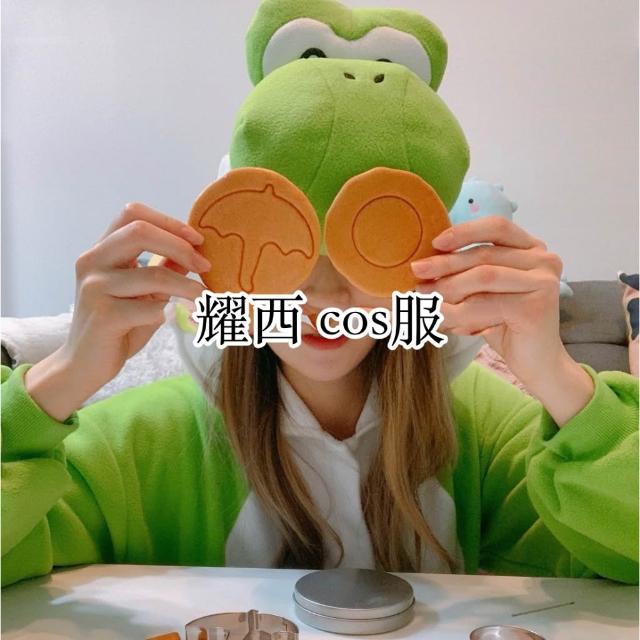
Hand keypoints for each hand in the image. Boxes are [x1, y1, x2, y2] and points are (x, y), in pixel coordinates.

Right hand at [25, 203, 210, 419]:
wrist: (85, 364)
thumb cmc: (118, 326)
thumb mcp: (145, 293)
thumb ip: (164, 269)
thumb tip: (196, 251)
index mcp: (101, 251)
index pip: (133, 214)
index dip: (169, 222)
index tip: (197, 240)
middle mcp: (92, 262)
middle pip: (140, 232)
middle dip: (180, 246)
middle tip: (205, 265)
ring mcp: (95, 288)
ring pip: (153, 275)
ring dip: (187, 286)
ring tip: (204, 297)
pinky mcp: (104, 316)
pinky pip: (150, 308)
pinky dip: (171, 312)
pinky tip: (177, 318)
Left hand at [411, 215, 564, 384]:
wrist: (536, 364)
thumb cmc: (505, 325)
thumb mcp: (484, 293)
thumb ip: (466, 273)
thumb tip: (423, 264)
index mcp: (531, 249)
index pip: (497, 227)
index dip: (465, 231)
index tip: (435, 243)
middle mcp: (544, 260)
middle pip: (485, 254)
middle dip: (446, 264)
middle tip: (416, 272)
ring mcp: (544, 282)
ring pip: (483, 277)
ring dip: (448, 288)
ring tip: (423, 298)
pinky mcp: (536, 306)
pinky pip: (485, 304)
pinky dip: (457, 311)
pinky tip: (440, 319)